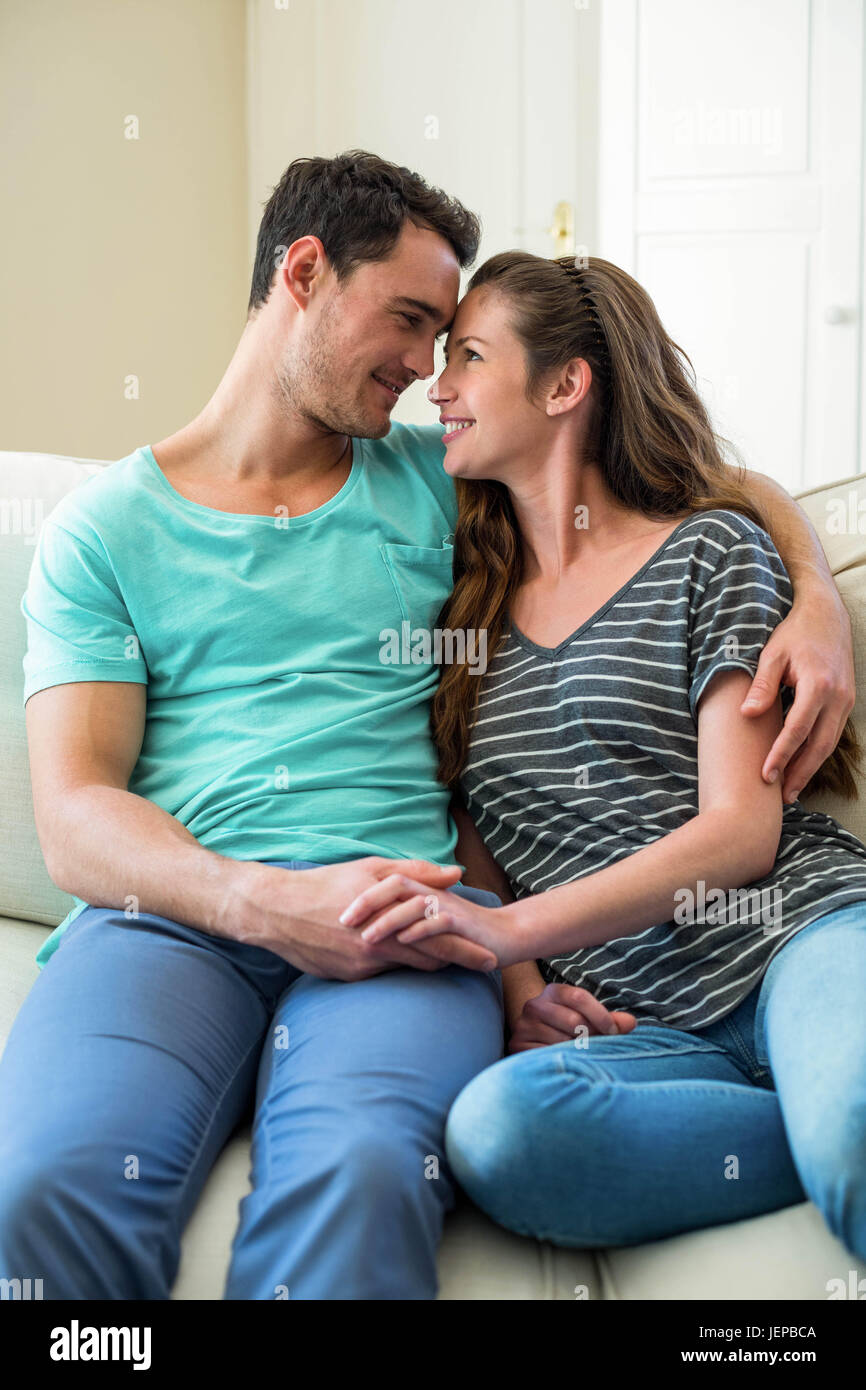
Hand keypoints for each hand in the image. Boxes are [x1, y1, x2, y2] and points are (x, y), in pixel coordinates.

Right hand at [225, 857, 496, 979]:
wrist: (277, 912)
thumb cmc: (327, 884)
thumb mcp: (372, 869)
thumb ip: (417, 873)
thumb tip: (456, 874)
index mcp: (388, 920)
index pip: (439, 941)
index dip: (467, 951)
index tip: (492, 958)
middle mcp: (378, 948)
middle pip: (430, 961)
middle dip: (458, 963)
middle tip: (485, 966)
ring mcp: (362, 966)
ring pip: (405, 967)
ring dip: (426, 962)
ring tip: (450, 961)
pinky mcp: (347, 977)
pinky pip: (380, 973)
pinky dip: (393, 963)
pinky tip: (399, 954)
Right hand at [508, 983, 636, 1053]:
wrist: (534, 1041)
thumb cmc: (568, 1029)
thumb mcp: (588, 1019)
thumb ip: (609, 1021)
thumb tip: (631, 1023)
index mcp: (553, 992)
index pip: (579, 997)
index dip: (601, 1016)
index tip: (614, 1032)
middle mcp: (535, 1005)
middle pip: (574, 1021)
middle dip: (592, 1037)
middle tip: (598, 1048)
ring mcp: (524, 1026)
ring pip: (562, 1041)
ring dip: (578, 1052)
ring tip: (581, 1056)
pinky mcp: (518, 1045)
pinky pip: (547, 1055)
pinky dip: (561, 1060)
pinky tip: (566, 1062)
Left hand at [740, 588, 854, 802]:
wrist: (828, 616)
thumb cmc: (795, 633)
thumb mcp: (772, 654)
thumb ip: (762, 685)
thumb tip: (747, 715)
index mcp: (817, 685)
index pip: (797, 729)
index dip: (781, 754)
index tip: (766, 775)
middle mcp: (837, 697)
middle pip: (819, 745)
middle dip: (800, 773)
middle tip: (782, 796)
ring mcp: (846, 701)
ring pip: (829, 743)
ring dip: (811, 768)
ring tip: (792, 790)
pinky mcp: (846, 702)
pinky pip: (832, 734)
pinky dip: (818, 753)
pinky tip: (804, 766)